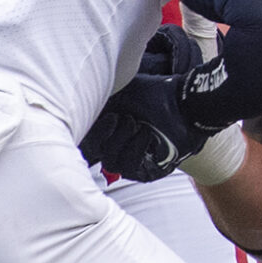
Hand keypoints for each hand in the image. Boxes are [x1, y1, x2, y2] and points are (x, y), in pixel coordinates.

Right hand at [80, 26, 225, 180]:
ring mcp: (133, 160)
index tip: (105, 115)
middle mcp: (118, 146)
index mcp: (108, 130)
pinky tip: (146, 133)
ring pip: (112, 161)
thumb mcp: (120, 92)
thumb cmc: (155, 94)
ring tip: (136, 123)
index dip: (91, 130)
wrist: (185, 102)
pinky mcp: (148, 170)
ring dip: (121, 141)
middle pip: (95, 153)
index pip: (87, 140)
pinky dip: (135, 149)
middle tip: (120, 117)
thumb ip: (97, 99)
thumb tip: (76, 100)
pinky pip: (131, 168)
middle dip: (104, 134)